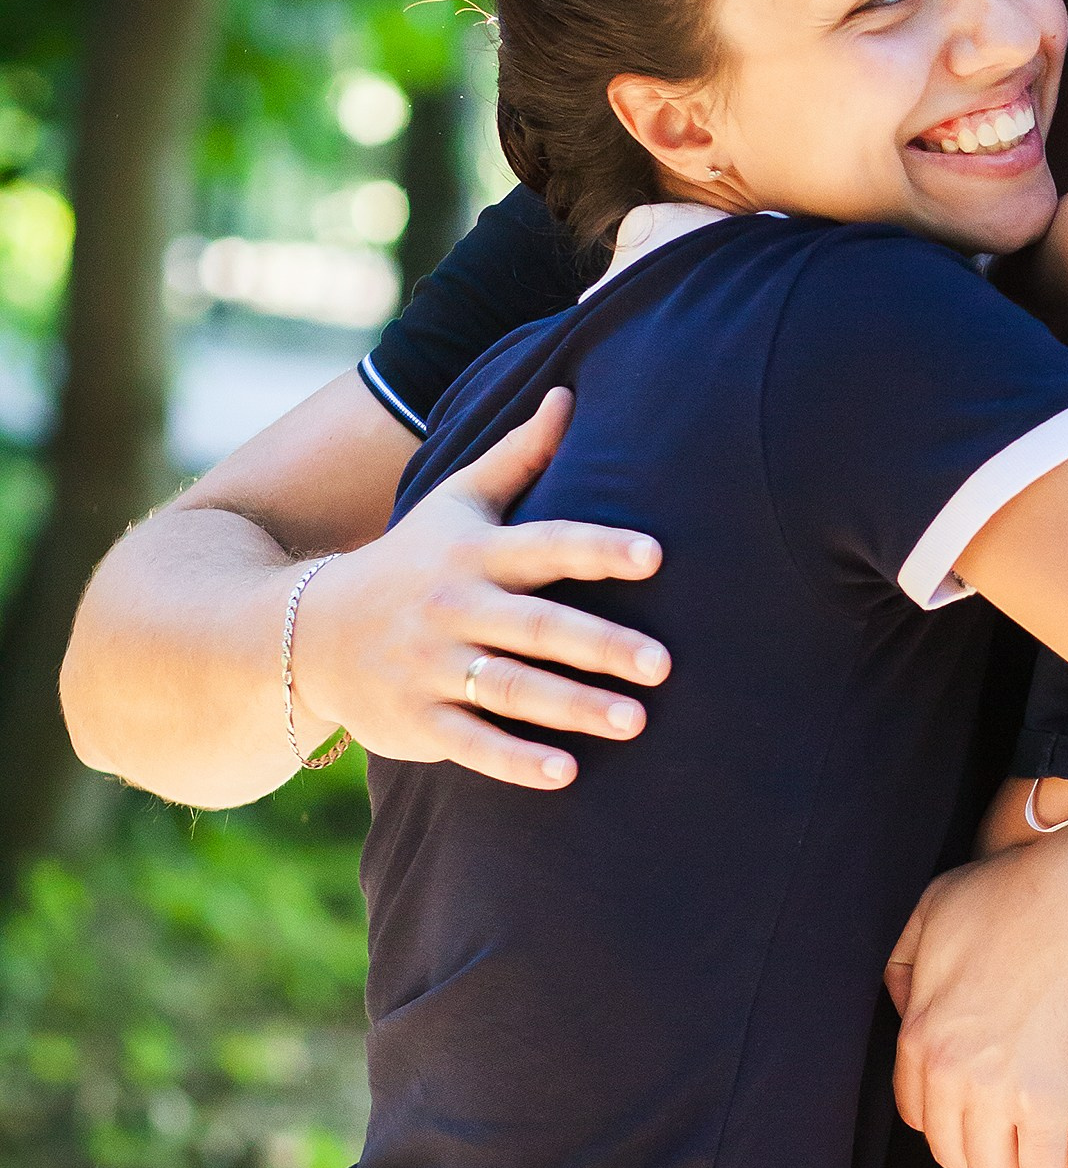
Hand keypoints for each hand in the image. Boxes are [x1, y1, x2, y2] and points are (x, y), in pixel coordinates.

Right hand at [287, 389, 669, 789]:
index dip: (598, 548)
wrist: (304, 630)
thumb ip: (518, 454)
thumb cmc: (409, 561)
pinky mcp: (417, 720)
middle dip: (601, 645)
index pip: (546, 545)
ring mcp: (433, 666)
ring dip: (574, 707)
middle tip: (663, 663)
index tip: (654, 555)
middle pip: (537, 626)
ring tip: (636, 722)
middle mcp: (455, 608)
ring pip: (511, 688)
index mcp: (474, 554)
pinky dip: (516, 761)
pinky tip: (566, 775)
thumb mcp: (454, 501)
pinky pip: (472, 743)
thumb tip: (567, 393)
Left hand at [888, 835, 1067, 1167]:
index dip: (945, 1119)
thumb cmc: (1026, 888)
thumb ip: (910, 958)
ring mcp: (997, 1091)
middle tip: (1009, 1146)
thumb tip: (901, 998)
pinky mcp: (1050, 1104)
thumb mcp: (941, 905)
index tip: (973, 1119)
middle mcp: (949, 1070)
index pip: (916, 1108)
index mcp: (920, 1030)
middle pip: (950, 1147)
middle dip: (976, 1152)